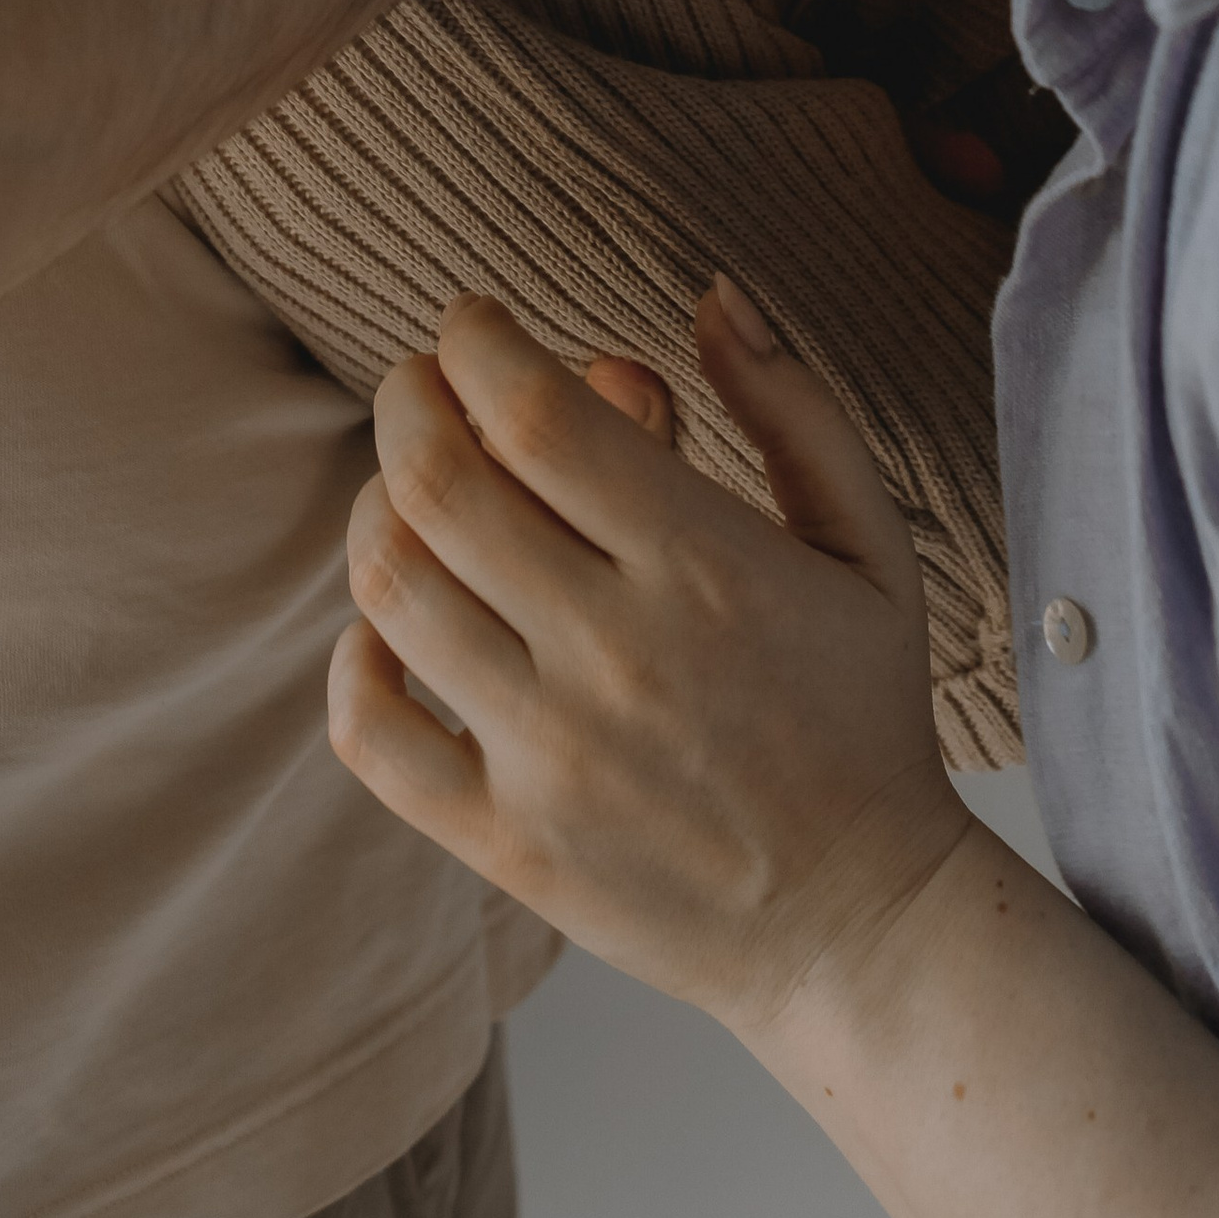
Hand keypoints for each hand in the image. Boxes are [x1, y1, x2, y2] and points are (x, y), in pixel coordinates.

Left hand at [329, 281, 967, 1038]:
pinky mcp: (507, 846)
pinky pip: (374, 736)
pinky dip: (349, 660)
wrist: (861, 926)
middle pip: (442, 482)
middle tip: (422, 380)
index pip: (533, 411)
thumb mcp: (869, 543)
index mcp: (702, 563)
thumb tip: (712, 292)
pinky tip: (384, 623)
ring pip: (396, 590)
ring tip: (407, 485)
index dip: (478, 339)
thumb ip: (793, 405)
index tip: (474, 319)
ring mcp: (550, 757)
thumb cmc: (864, 716)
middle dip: (408, 399)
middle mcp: (614, 653)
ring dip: (376, 507)